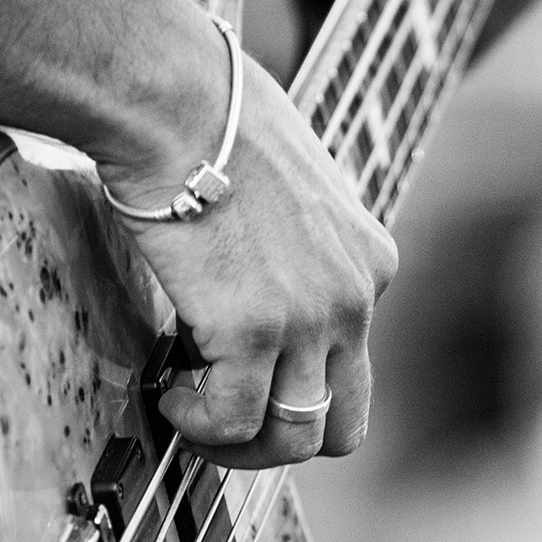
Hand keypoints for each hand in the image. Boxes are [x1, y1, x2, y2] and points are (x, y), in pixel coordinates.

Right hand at [98, 31, 397, 469]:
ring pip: (299, 438)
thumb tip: (253, 266)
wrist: (177, 98)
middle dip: (284, 437)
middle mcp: (358, 297)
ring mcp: (313, 320)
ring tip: (191, 411)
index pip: (355, 359)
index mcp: (371, 262)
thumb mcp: (291, 184)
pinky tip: (170, 393)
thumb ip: (293, 239)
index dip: (293, 377)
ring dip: (240, 443)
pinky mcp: (256, 331)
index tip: (240, 364)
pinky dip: (200, 423)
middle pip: (347, 421)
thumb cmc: (213, 118)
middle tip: (225, 418)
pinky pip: (237, 421)